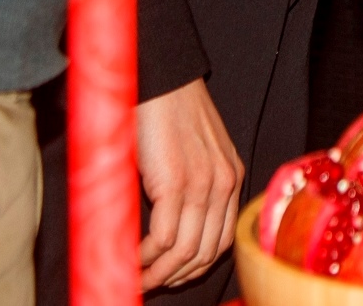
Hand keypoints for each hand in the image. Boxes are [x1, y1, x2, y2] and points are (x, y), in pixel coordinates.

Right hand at [136, 77, 240, 289]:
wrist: (160, 77)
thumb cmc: (169, 109)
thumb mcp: (193, 149)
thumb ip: (190, 182)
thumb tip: (167, 221)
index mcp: (231, 177)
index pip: (223, 240)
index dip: (195, 266)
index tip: (170, 276)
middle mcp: (224, 183)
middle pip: (207, 253)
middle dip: (176, 277)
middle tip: (148, 284)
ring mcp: (203, 184)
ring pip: (187, 252)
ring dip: (159, 274)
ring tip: (137, 278)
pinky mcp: (177, 182)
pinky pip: (165, 238)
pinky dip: (146, 256)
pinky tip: (131, 258)